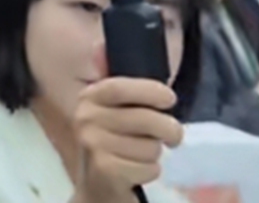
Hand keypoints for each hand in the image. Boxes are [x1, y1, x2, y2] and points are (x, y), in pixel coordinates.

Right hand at [71, 78, 183, 202]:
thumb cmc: (115, 143)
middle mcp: (86, 118)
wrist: (96, 187)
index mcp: (89, 98)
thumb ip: (130, 94)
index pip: (120, 87)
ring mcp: (93, 144)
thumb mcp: (115, 112)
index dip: (149, 91)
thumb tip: (150, 70)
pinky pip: (149, 168)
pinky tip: (135, 170)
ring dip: (154, 154)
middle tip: (173, 136)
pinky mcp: (105, 170)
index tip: (170, 100)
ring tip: (141, 155)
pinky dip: (150, 171)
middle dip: (170, 129)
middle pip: (145, 119)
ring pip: (150, 146)